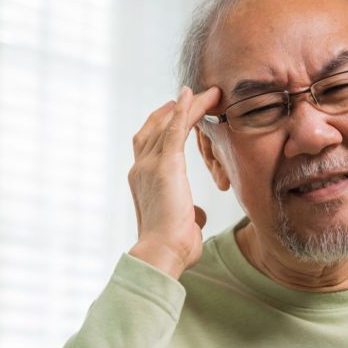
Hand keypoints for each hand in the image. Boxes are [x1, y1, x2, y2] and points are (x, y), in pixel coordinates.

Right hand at [127, 86, 220, 277]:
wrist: (160, 253)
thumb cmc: (171, 248)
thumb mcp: (179, 226)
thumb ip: (186, 215)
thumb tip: (196, 215)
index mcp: (141, 183)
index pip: (147, 146)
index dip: (160, 128)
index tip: (175, 115)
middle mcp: (140, 169)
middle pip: (153, 129)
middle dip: (171, 111)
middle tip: (190, 97)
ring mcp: (149, 165)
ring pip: (167, 125)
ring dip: (187, 106)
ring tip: (208, 93)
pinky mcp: (165, 165)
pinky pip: (175, 129)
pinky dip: (184, 110)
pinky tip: (193, 95)